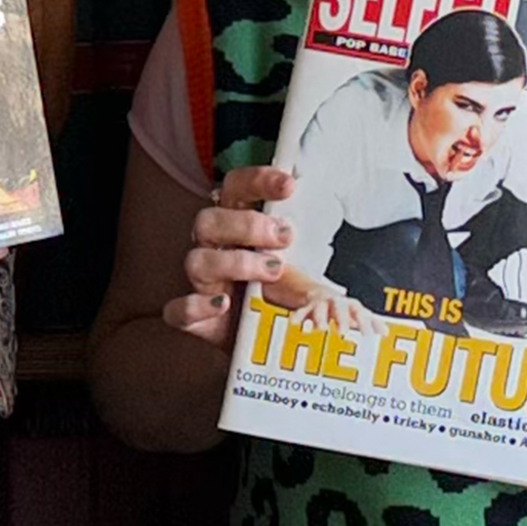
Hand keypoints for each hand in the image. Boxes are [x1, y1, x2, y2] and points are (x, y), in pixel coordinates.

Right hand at [165, 164, 298, 347]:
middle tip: (284, 236)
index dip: (257, 181)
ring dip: (236, 263)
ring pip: (196, 260)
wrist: (266, 344)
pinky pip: (178, 310)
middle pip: (209, 220)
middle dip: (247, 224)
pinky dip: (197, 306)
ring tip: (273, 272)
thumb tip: (348, 227)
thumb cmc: (279, 297)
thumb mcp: (300, 268)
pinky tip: (222, 305)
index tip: (288, 186)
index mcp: (236, 226)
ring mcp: (201, 282)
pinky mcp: (193, 318)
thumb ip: (311, 249)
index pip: (235, 189)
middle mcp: (213, 248)